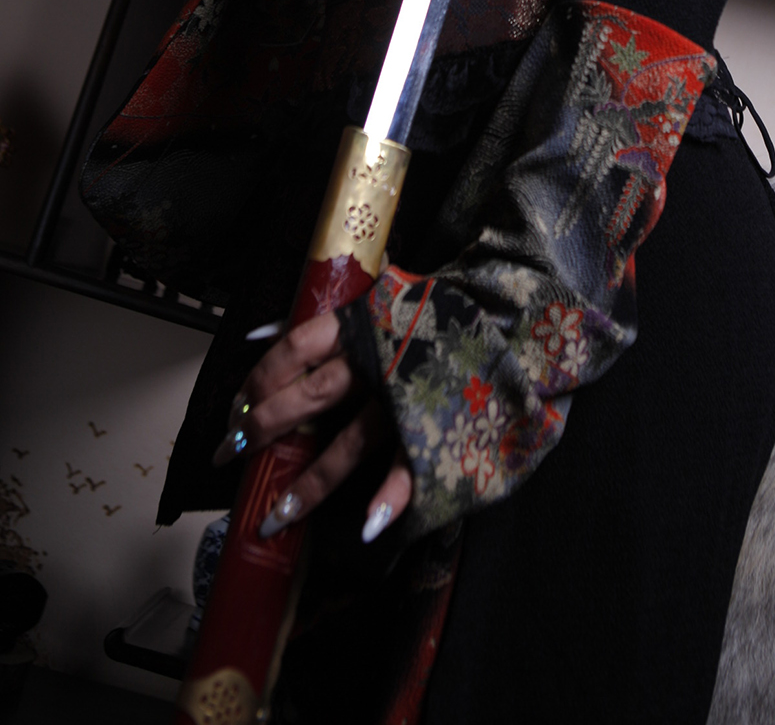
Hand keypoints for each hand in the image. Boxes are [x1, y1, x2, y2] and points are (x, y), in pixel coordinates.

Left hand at [214, 313, 411, 545]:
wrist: (490, 308)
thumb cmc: (421, 311)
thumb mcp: (371, 303)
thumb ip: (321, 325)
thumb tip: (256, 335)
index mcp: (359, 326)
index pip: (294, 349)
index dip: (259, 380)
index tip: (235, 408)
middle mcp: (377, 360)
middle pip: (311, 396)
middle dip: (266, 427)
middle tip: (231, 454)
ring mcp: (405, 395)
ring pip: (350, 443)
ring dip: (311, 483)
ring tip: (276, 516)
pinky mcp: (434, 422)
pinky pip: (411, 463)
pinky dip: (392, 495)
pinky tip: (368, 524)